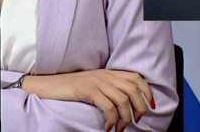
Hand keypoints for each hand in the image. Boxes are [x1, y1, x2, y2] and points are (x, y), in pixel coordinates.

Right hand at [25, 70, 154, 131]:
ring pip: (123, 100)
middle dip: (139, 108)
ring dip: (124, 118)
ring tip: (119, 128)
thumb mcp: (93, 85)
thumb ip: (108, 88)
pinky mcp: (88, 90)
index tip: (150, 106)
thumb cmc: (69, 88)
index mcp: (108, 73)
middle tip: (135, 121)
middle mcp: (105, 75)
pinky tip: (107, 127)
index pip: (136, 78)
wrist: (48, 85)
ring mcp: (96, 81)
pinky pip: (108, 106)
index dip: (147, 92)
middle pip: (133, 89)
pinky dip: (111, 120)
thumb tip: (125, 104)